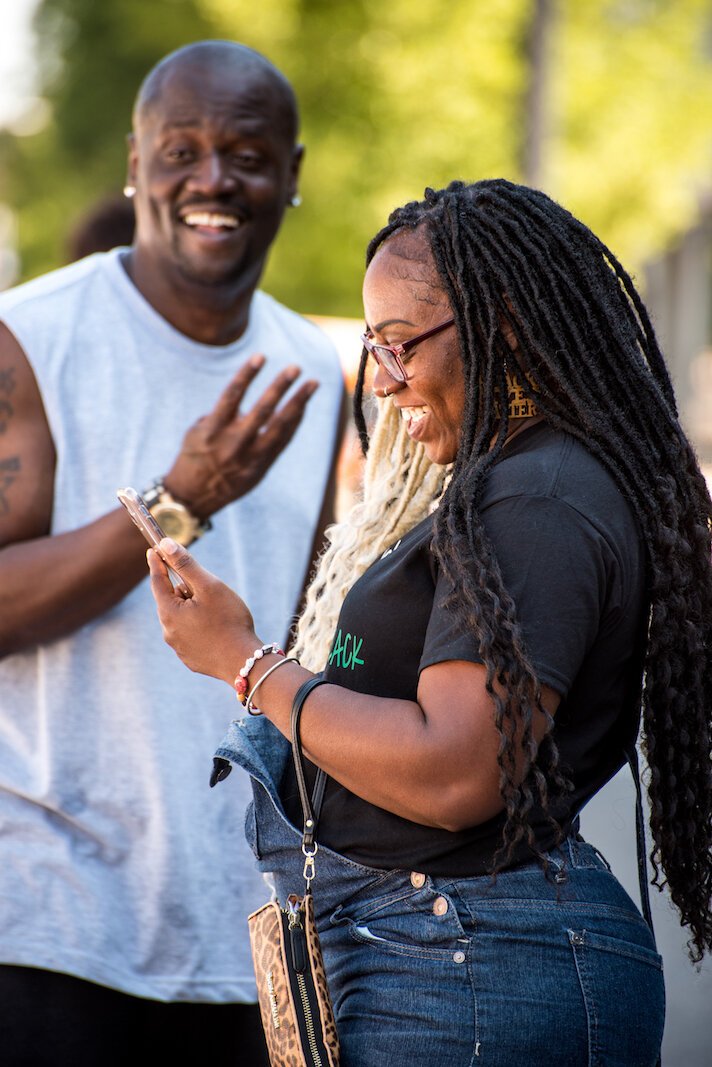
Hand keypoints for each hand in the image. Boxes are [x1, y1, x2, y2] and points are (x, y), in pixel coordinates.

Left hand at [147, 538, 260, 684]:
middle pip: (172, 600)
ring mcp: (179, 647)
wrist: (244, 662)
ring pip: (181, 618)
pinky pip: (190, 635)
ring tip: (219, 613)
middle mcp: (168, 631)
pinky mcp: (190, 658)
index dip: (157, 563)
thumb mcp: (209, 586)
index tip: (154, 550)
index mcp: (169, 612)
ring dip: (193, 609)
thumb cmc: (229, 621)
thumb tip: (165, 545)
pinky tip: (218, 630)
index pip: (158, 581)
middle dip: (185, 590)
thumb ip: (185, 565)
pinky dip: (200, 627)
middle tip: (209, 590)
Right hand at [163, 355, 317, 518]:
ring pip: (280, 426)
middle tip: (295, 368)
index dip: (247, 374)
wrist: (194, 497)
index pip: (232, 396)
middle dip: (280, 387)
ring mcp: (250, 457)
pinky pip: (283, 440)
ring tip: (313, 384)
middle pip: (263, 410)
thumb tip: (249, 400)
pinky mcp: (262, 467)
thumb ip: (222, 415)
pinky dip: (294, 422)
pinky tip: (303, 406)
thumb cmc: (194, 457)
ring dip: (299, 403)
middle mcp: (233, 444)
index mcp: (212, 430)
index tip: (261, 356)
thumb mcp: (197, 432)